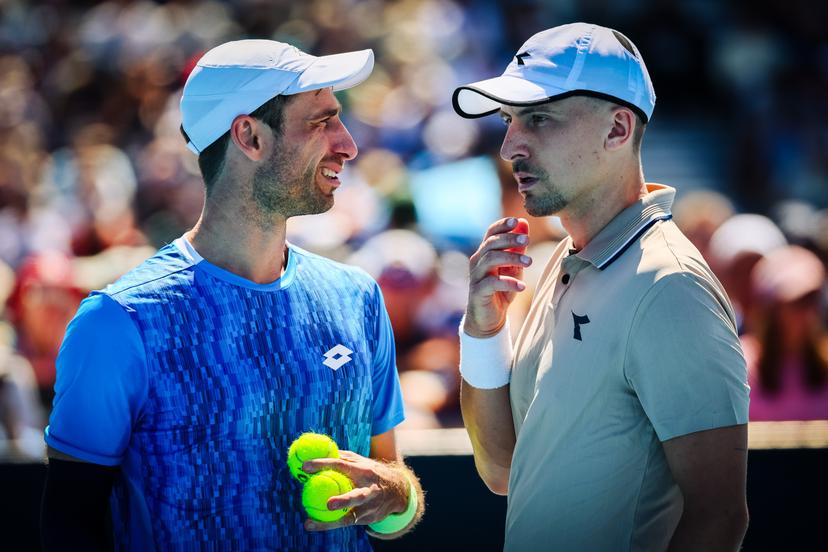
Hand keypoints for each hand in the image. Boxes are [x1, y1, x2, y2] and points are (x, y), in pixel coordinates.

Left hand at [302, 450, 408, 531]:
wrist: (398, 491)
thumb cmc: (372, 473)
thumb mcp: (361, 462)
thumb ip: (342, 457)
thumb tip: (320, 449)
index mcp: (364, 471)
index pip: (342, 465)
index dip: (324, 464)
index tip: (304, 466)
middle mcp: (369, 490)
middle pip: (356, 496)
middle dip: (343, 501)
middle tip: (327, 504)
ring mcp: (370, 507)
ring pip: (349, 516)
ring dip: (329, 521)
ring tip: (308, 523)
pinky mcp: (368, 518)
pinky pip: (346, 522)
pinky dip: (329, 524)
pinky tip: (313, 525)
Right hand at [464, 217, 530, 336]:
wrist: (489, 318)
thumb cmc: (501, 289)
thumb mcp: (513, 267)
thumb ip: (517, 248)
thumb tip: (524, 224)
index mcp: (485, 253)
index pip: (490, 233)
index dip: (502, 225)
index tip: (517, 221)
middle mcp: (478, 262)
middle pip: (491, 243)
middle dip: (509, 239)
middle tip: (527, 240)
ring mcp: (476, 276)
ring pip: (490, 260)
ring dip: (511, 258)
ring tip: (529, 262)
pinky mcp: (478, 292)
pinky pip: (492, 283)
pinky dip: (508, 283)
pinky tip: (522, 286)